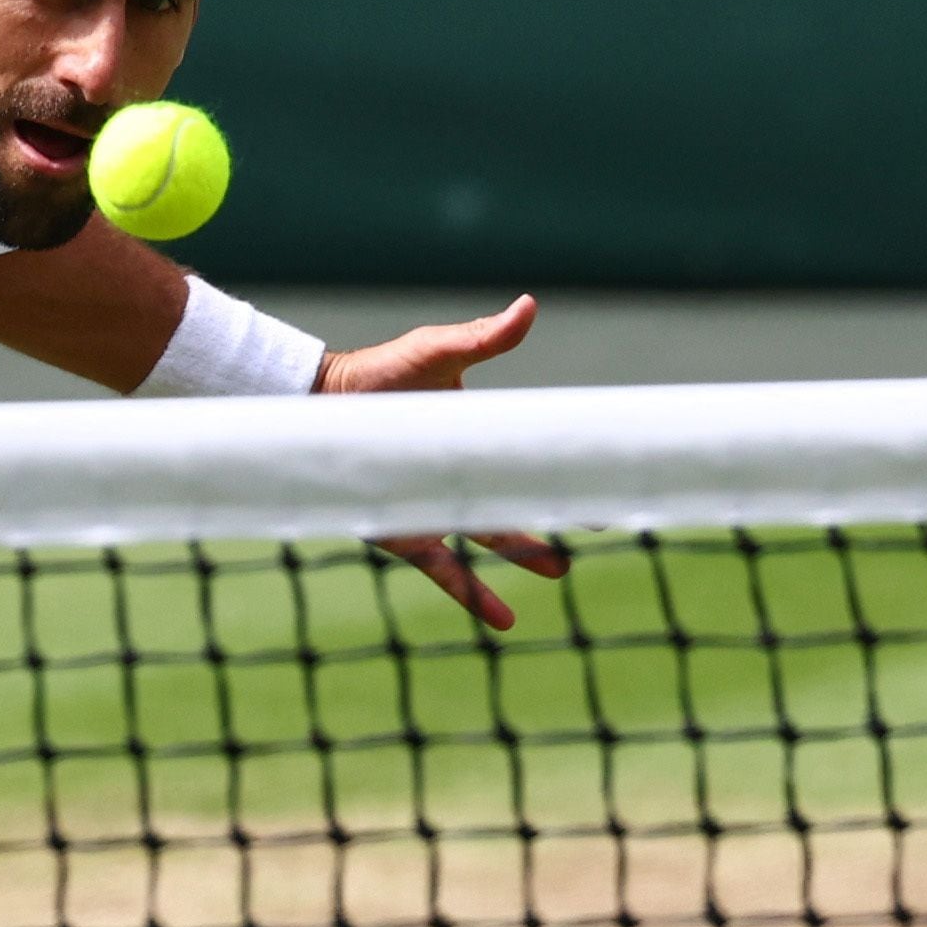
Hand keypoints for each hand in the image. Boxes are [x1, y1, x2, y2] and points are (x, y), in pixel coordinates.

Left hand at [316, 294, 570, 631]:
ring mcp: (437, 507)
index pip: (534, 455)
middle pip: (521, 501)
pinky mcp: (410, 535)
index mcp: (478, 434)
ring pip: (492, 538)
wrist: (319, 404)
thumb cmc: (379, 372)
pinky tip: (504, 621)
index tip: (607, 476)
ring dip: (527, 554)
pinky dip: (475, 596)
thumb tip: (530, 306)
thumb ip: (483, 337)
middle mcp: (463, 475)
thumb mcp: (436, 352)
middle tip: (600, 523)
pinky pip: (448, 572)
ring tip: (560, 568)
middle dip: (559, 514)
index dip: (568, 467)